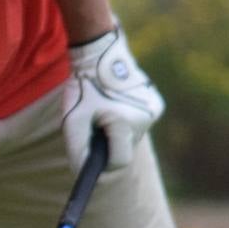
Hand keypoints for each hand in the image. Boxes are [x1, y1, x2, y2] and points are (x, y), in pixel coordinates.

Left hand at [61, 25, 162, 173]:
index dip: (102, 167)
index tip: (90, 167)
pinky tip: (115, 107)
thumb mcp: (72, 121)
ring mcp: (153, 110)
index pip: (118, 162)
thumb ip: (77, 150)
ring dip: (116, 135)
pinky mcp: (156, 104)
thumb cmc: (83, 87)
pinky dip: (125, 122)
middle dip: (107, 148)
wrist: (100, 54)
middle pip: (125, 150)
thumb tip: (81, 174)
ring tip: (102, 115)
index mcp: (124, 123)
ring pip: (131, 138)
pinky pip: (138, 124)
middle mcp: (145, 118)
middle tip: (92, 132)